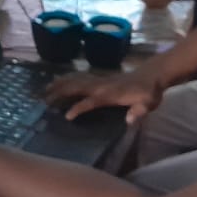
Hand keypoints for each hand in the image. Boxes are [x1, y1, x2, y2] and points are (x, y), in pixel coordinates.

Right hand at [46, 68, 163, 124]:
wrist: (152, 75)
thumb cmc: (149, 92)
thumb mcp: (148, 103)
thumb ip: (139, 111)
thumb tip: (130, 121)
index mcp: (109, 94)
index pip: (90, 102)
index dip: (79, 108)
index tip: (66, 116)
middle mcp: (101, 86)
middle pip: (76, 87)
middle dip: (60, 93)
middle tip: (44, 100)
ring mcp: (99, 80)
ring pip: (75, 80)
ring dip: (60, 84)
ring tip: (45, 90)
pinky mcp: (100, 78)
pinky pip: (79, 77)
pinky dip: (68, 79)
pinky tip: (59, 81)